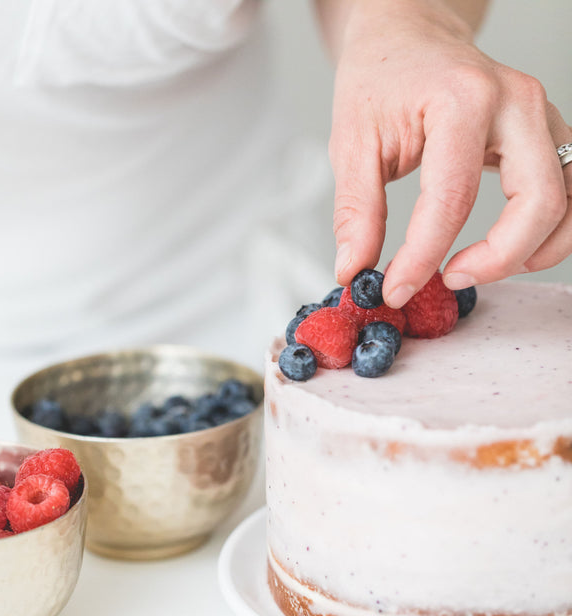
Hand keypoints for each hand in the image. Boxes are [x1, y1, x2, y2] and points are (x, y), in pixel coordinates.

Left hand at [323, 0, 571, 305]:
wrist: (409, 37)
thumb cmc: (382, 79)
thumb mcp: (352, 142)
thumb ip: (356, 211)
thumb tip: (353, 271)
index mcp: (464, 100)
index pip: (453, 200)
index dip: (423, 258)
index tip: (395, 290)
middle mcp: (517, 105)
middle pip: (538, 203)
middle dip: (497, 259)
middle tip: (447, 279)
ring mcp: (543, 119)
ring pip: (568, 204)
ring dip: (532, 253)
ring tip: (476, 268)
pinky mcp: (550, 136)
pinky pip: (571, 196)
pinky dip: (547, 235)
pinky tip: (509, 252)